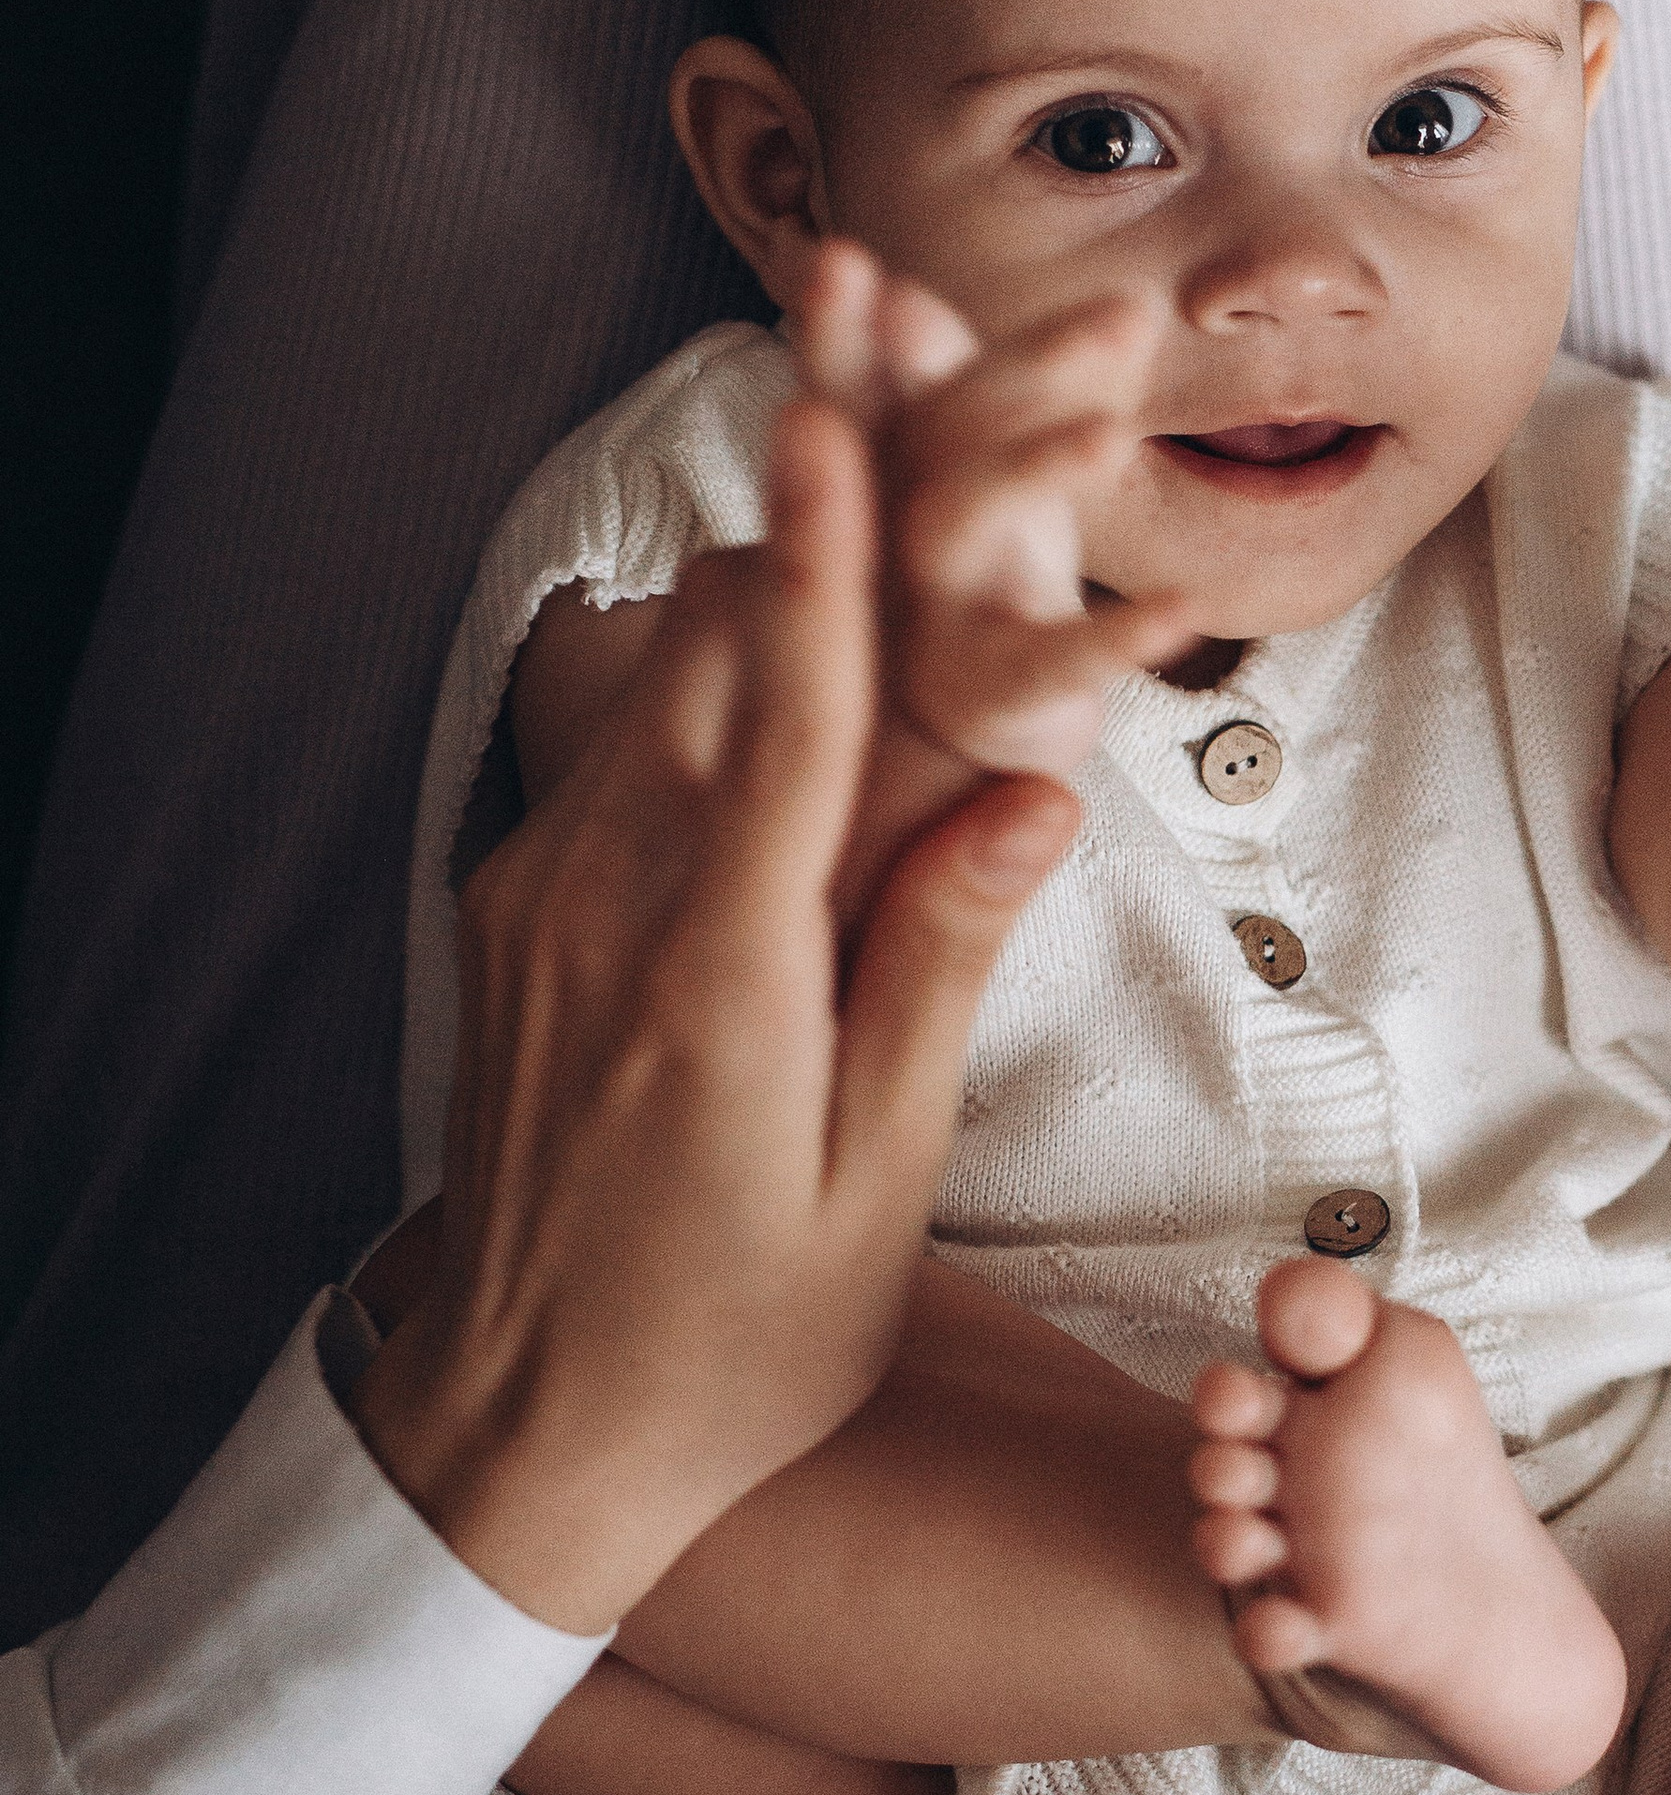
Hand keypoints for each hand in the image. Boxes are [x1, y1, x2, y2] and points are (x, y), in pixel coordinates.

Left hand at [355, 387, 1075, 1631]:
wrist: (523, 1427)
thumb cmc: (738, 1337)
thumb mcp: (875, 1179)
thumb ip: (935, 966)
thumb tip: (1034, 792)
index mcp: (720, 983)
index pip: (785, 724)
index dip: (819, 556)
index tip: (829, 409)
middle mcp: (608, 911)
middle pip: (718, 651)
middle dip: (813, 503)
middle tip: (896, 367)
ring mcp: (542, 902)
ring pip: (661, 681)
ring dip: (764, 572)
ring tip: (865, 458)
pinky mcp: (513, 913)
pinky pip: (619, 748)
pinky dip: (709, 672)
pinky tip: (781, 638)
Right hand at [797, 239, 1196, 779]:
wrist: (962, 737)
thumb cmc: (964, 581)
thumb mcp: (956, 474)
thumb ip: (940, 386)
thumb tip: (908, 296)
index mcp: (884, 466)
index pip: (862, 379)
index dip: (841, 328)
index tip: (842, 262)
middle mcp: (890, 530)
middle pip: (934, 430)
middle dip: (1005, 365)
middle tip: (1109, 312)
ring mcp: (935, 612)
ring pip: (958, 522)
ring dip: (1031, 465)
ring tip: (1110, 434)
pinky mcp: (992, 693)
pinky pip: (1056, 657)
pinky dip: (1119, 636)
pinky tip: (1184, 610)